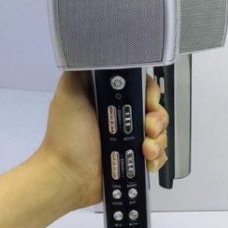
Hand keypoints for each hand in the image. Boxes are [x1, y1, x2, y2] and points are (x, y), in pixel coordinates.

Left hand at [39, 71, 168, 210]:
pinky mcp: (136, 160)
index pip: (144, 88)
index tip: (146, 103)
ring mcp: (131, 139)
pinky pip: (159, 155)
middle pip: (157, 110)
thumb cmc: (66, 136)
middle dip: (157, 119)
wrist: (66, 177)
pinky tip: (147, 161)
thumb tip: (100, 50)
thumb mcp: (69, 93)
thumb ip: (83, 69)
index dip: (150, 94)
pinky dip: (157, 158)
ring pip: (161, 133)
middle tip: (147, 128)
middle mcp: (124, 117)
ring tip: (144, 150)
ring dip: (158, 141)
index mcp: (112, 99)